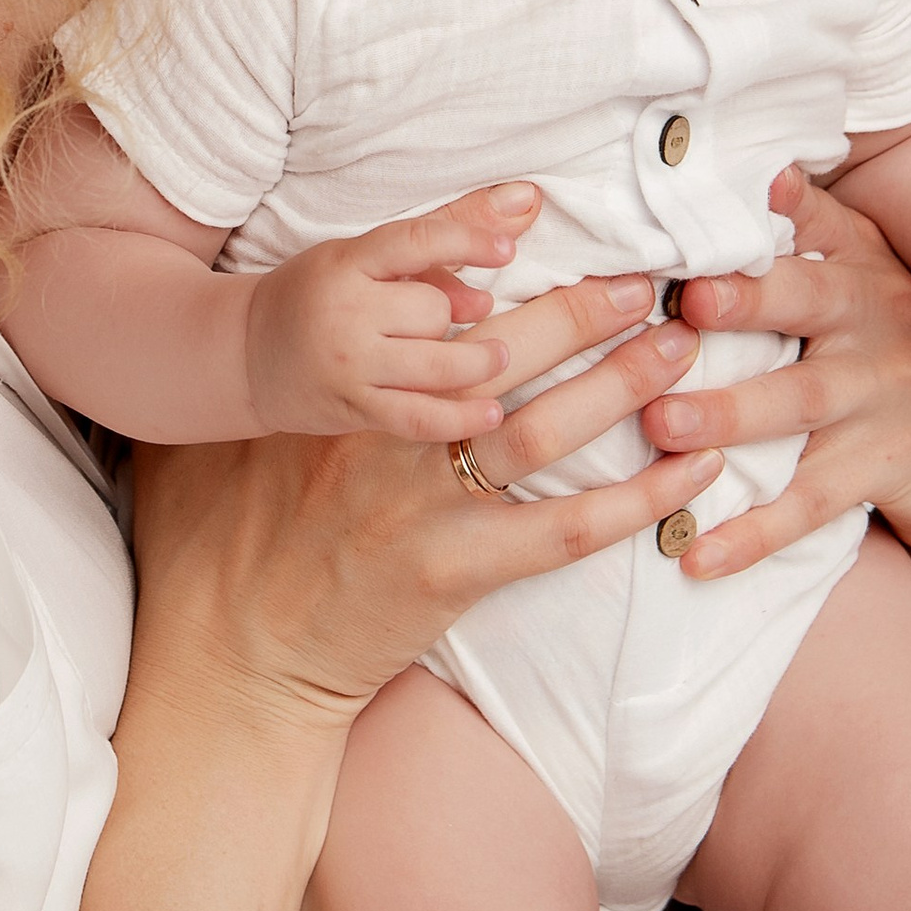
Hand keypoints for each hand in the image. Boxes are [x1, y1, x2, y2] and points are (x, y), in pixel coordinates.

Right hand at [132, 275, 721, 731]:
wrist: (228, 658)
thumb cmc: (216, 551)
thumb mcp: (218, 448)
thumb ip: (264, 398)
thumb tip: (286, 344)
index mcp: (343, 399)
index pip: (435, 324)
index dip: (500, 284)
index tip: (553, 252)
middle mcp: (389, 439)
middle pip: (504, 356)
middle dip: (581, 312)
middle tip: (645, 280)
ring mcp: (426, 506)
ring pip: (543, 427)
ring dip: (622, 382)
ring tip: (682, 345)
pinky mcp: (458, 570)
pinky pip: (566, 529)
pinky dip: (638, 498)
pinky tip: (694, 471)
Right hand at [241, 180, 548, 439]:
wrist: (245, 354)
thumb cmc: (316, 298)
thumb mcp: (359, 260)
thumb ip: (434, 251)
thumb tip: (510, 244)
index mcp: (345, 262)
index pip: (415, 241)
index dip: (467, 241)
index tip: (507, 250)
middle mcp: (344, 312)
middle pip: (431, 311)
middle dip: (450, 315)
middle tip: (450, 319)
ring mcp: (348, 365)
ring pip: (436, 363)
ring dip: (477, 362)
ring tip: (496, 357)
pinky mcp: (353, 408)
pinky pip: (420, 416)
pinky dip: (461, 418)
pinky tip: (492, 413)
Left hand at [645, 170, 910, 637]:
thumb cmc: (902, 352)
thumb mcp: (877, 281)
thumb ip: (819, 229)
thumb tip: (762, 162)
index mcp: (862, 271)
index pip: (823, 227)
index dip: (789, 203)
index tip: (756, 179)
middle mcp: (873, 324)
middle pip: (808, 304)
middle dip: (748, 300)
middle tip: (688, 303)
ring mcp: (881, 400)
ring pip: (800, 405)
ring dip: (730, 415)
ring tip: (664, 424)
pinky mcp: (882, 470)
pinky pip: (809, 504)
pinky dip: (753, 532)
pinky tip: (696, 554)